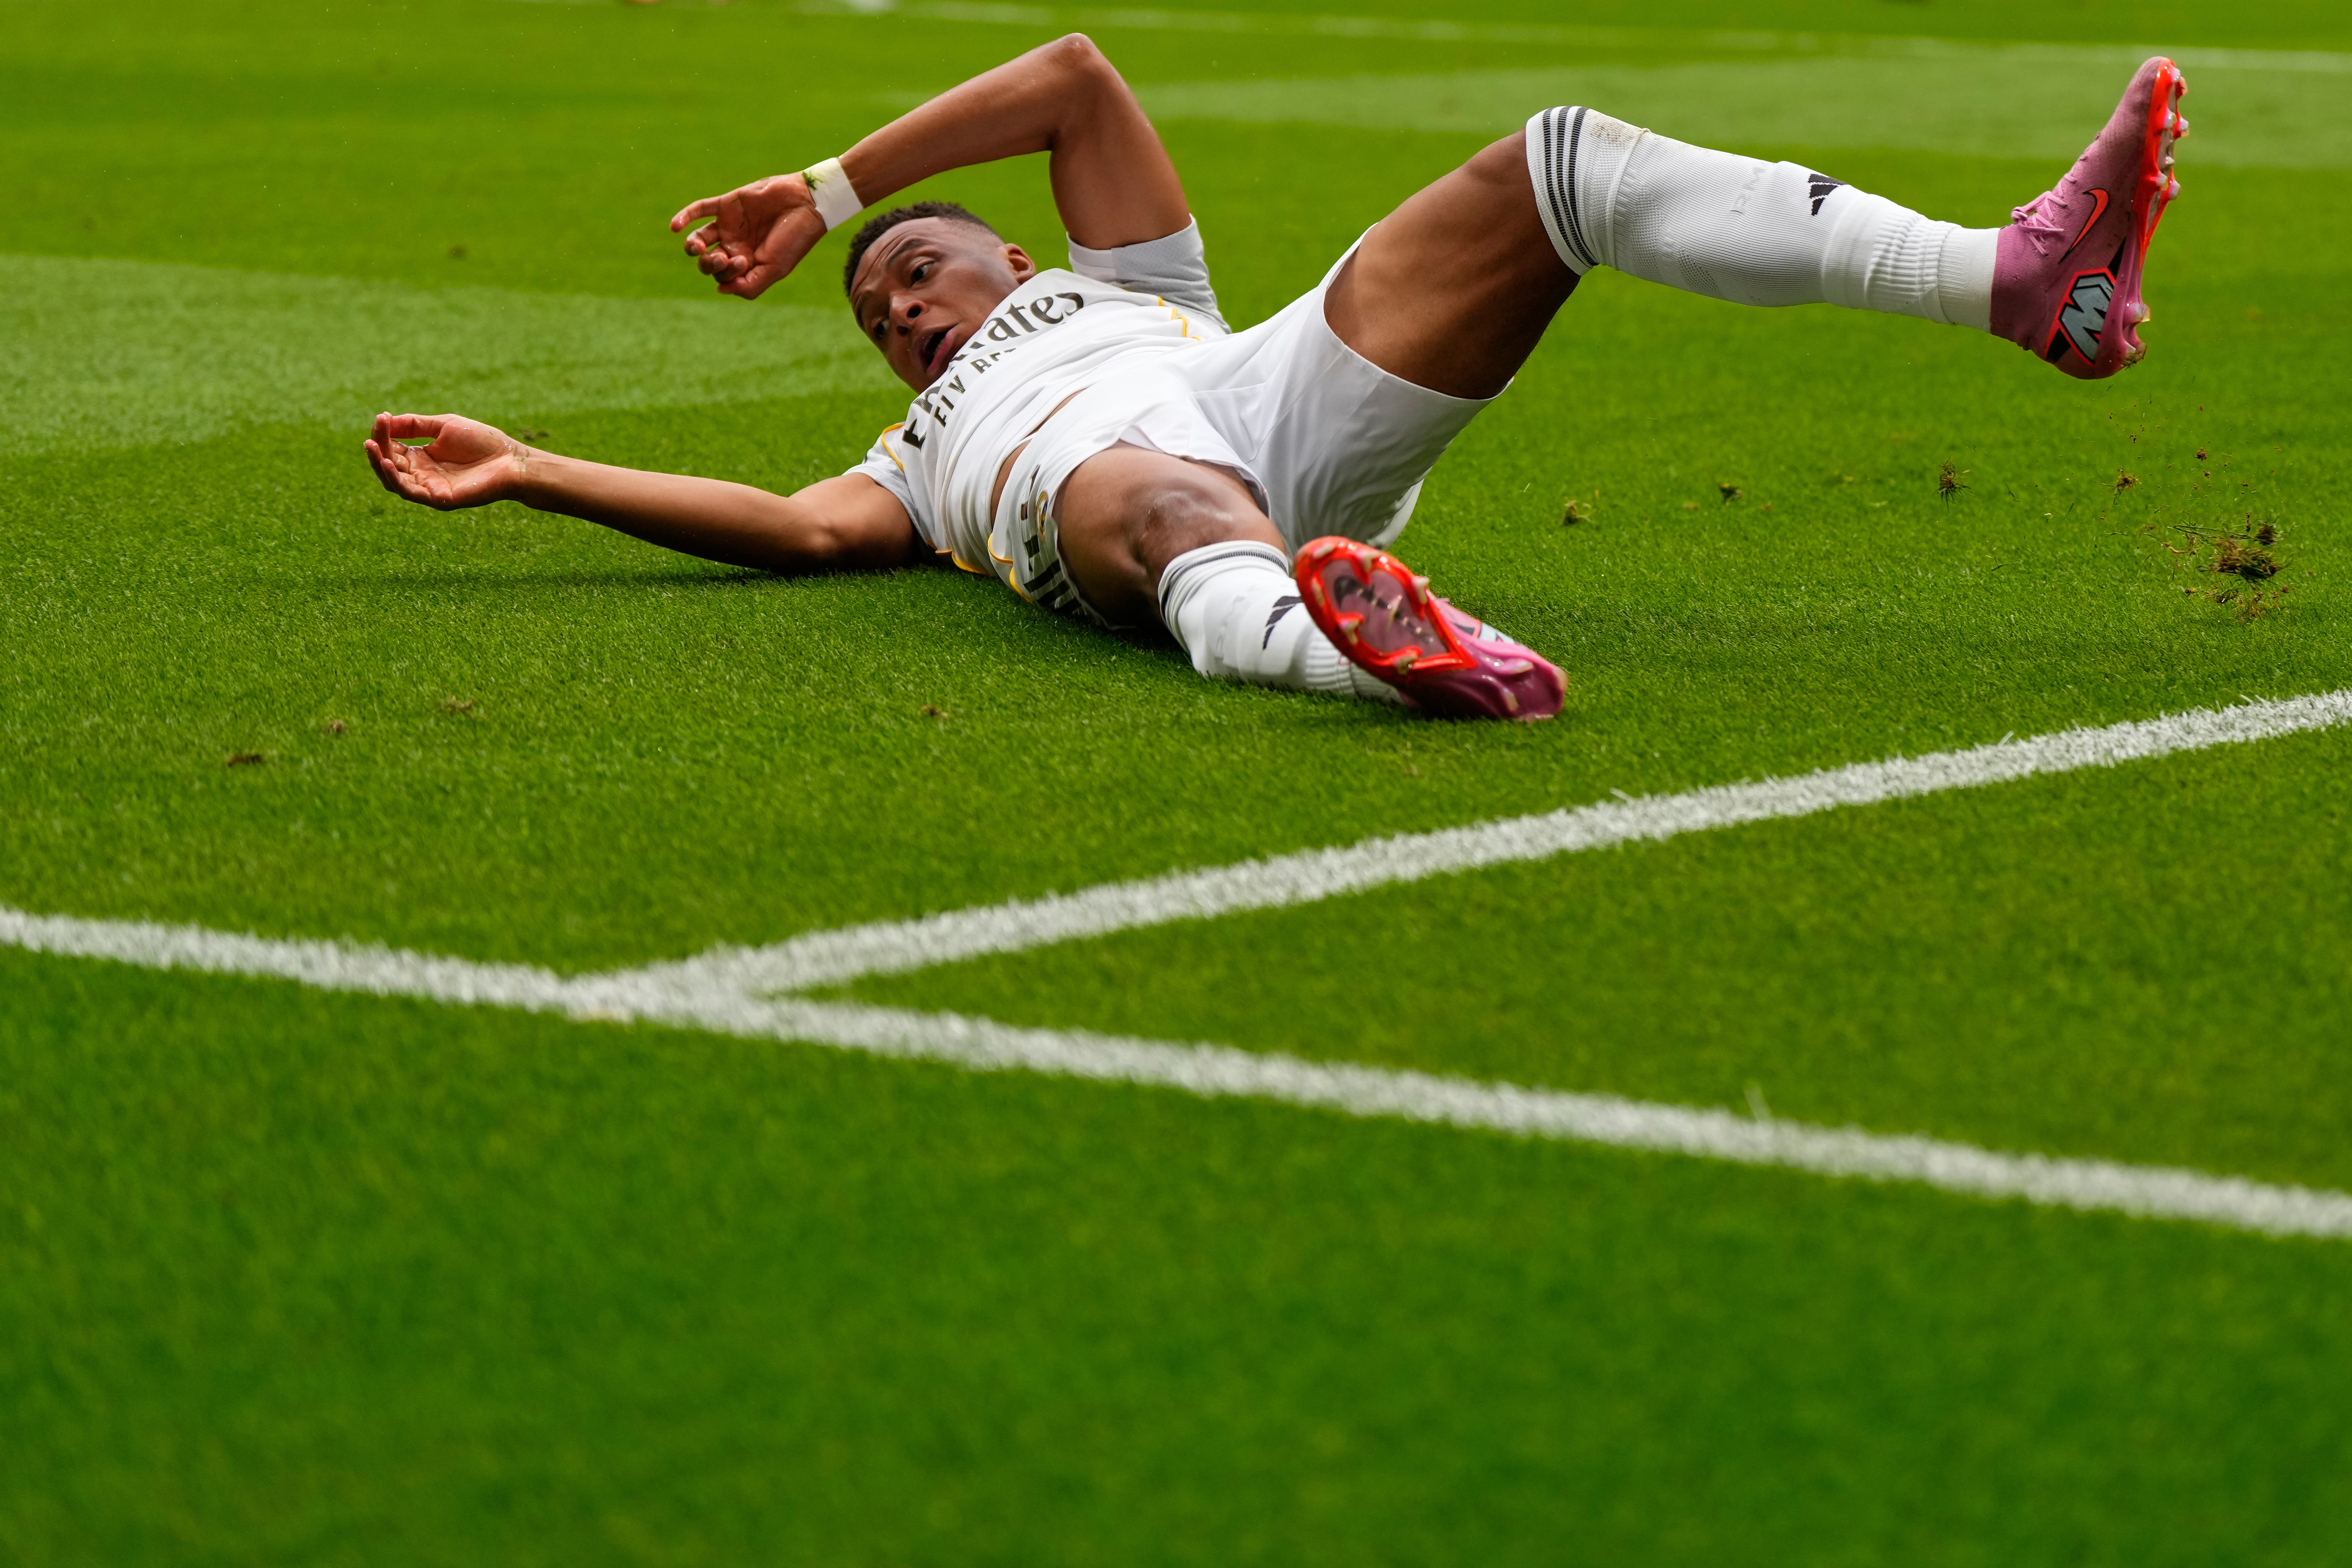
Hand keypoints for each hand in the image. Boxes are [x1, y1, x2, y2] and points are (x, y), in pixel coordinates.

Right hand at [364, 413, 526, 509]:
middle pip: (388, 466)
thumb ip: (415, 424)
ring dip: (378, 465)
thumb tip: (384, 419)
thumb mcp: (444, 426)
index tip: (380, 418)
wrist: (511, 459)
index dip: (383, 435)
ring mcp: (430, 489)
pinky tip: (386, 463)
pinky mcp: (439, 499)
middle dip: (377, 449)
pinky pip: (410, 493)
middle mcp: (423, 475)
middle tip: (371, 436)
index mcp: (423, 457)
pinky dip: (395, 479)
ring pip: (394, 482)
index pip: (392, 448)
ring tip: (371, 448)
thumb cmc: (483, 441)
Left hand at [670, 174, 828, 298]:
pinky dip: (684, 217)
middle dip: (710, 264)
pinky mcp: (726, 204)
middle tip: (725, 258)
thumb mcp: (775, 270)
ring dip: (692, 247)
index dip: (727, 272)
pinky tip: (674, 227)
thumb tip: (720, 289)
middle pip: (707, 262)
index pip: (722, 276)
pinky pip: (699, 210)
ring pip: (699, 239)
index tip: (744, 262)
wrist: (806, 204)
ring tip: (697, 248)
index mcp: (746, 264)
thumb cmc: (794, 239)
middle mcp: (735, 246)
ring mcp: (729, 225)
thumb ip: (749, 285)